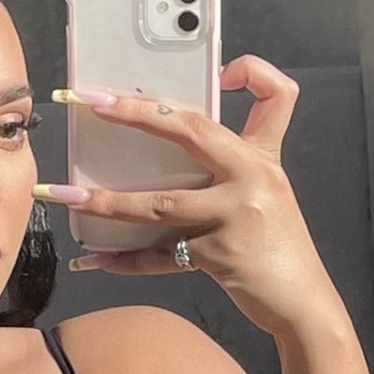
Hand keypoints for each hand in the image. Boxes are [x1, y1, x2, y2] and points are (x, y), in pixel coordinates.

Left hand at [39, 57, 337, 336]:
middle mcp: (254, 178)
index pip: (275, 95)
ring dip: (109, 201)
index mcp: (264, 158)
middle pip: (191, 132)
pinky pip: (161, 256)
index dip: (253, 72)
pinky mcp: (220, 255)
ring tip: (69, 196)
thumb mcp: (270, 196)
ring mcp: (237, 216)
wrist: (304, 304)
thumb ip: (231, 171)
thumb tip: (169, 156)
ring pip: (160, 203)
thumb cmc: (280, 251)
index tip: (222, 70)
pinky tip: (97, 259)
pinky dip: (126, 260)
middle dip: (137, 113)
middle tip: (93, 103)